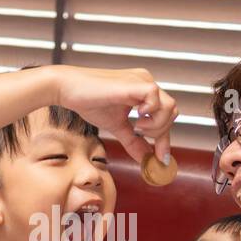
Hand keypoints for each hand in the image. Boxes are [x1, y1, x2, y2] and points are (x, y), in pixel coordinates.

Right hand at [51, 66, 177, 165]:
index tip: (161, 159)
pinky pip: (156, 98)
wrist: (68, 89)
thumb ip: (133, 141)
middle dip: (160, 133)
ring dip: (156, 124)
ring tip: (137, 127)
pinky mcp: (136, 82)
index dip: (164, 139)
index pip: (165, 116)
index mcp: (144, 91)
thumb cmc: (89, 103)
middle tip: (140, 136)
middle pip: (172, 112)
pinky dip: (150, 113)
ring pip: (170, 106)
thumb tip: (146, 160)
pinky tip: (135, 118)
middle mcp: (146, 83)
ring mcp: (142, 80)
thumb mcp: (116, 127)